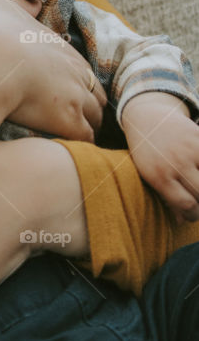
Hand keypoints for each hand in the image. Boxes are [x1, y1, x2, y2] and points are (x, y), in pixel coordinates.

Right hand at [0, 0, 106, 139]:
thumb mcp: (0, 5)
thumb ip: (18, 7)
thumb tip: (31, 5)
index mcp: (58, 46)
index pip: (79, 68)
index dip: (72, 82)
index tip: (62, 92)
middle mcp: (73, 69)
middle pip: (95, 92)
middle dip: (87, 105)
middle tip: (73, 118)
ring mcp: (74, 95)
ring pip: (96, 116)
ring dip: (87, 125)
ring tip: (73, 139)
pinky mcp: (68, 120)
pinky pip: (85, 138)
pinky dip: (80, 144)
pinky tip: (67, 150)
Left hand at [121, 93, 198, 222]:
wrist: (147, 119)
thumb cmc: (148, 154)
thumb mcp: (149, 176)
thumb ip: (166, 197)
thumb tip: (183, 221)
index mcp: (158, 176)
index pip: (187, 205)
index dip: (194, 215)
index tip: (193, 214)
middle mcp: (175, 163)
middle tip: (198, 203)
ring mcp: (189, 149)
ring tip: (196, 187)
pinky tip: (198, 169)